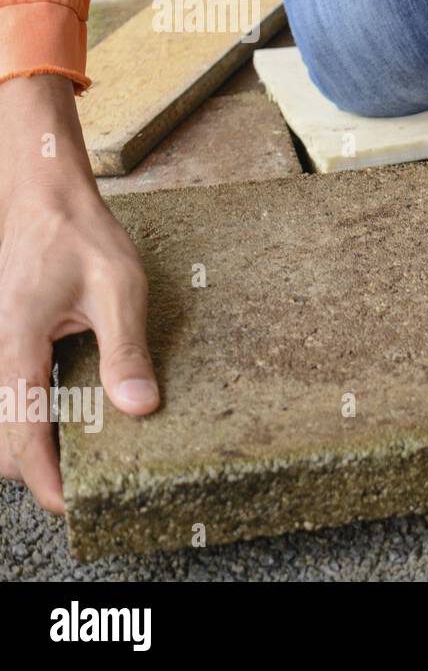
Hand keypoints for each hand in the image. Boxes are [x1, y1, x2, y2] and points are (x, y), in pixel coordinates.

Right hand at [0, 74, 158, 512]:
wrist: (43, 196)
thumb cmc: (81, 236)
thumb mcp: (118, 289)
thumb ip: (125, 350)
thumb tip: (139, 408)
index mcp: (17, 347)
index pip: (21, 433)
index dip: (43, 479)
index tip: (68, 506)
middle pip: (3, 437)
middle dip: (35, 468)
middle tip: (82, 485)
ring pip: (3, 416)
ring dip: (33, 442)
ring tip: (80, 458)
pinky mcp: (7, 341)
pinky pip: (11, 392)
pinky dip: (32, 414)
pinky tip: (71, 413)